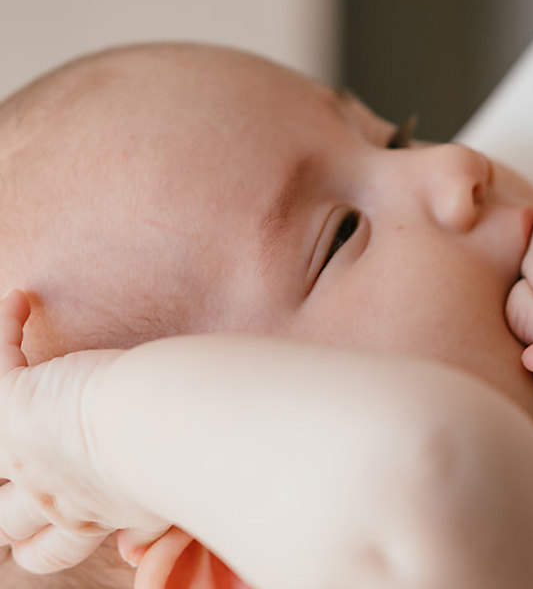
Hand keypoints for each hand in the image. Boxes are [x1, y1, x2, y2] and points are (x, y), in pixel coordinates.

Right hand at [0, 290, 168, 574]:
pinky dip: (7, 329)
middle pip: (6, 519)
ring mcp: (27, 453)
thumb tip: (142, 546)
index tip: (62, 521)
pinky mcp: (18, 405)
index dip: (44, 538)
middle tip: (19, 465)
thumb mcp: (169, 506)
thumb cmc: (191, 458)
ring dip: (0, 417)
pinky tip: (22, 303)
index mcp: (93, 517)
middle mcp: (52, 495)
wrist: (172, 429)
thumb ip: (152, 526)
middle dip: (8, 506)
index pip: (50, 551)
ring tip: (12, 385)